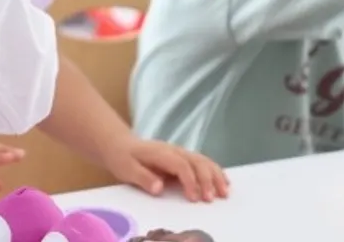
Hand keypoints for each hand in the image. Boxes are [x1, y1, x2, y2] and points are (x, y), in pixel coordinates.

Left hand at [102, 137, 228, 201]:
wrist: (119, 144)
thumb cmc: (122, 158)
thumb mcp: (126, 169)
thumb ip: (143, 178)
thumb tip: (160, 188)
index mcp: (160, 153)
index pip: (180, 165)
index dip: (189, 181)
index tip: (194, 198)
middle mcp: (173, 150)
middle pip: (196, 161)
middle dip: (207, 180)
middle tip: (211, 199)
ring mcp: (179, 152)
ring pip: (203, 161)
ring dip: (215, 176)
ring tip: (224, 193)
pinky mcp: (182, 157)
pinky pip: (202, 162)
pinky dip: (215, 171)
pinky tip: (224, 182)